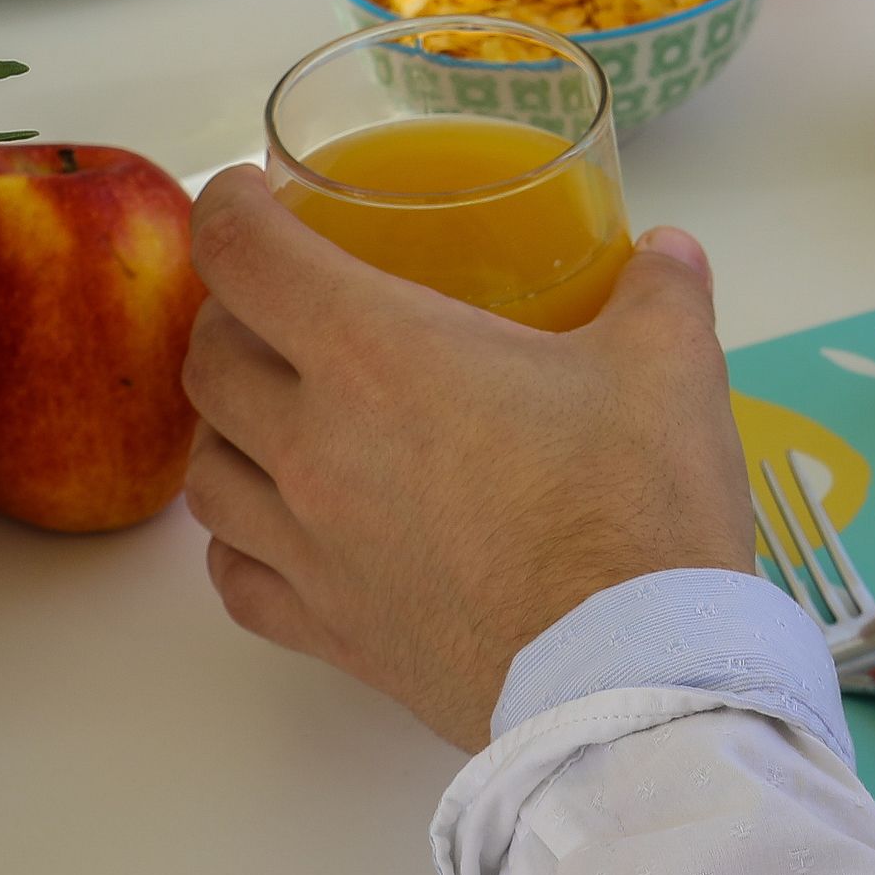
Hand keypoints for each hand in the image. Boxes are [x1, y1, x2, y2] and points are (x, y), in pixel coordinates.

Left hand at [179, 166, 760, 750]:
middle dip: (231, 315)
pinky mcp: (327, 630)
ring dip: (226, 427)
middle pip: (209, 360)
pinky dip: (241, 541)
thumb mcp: (669, 364)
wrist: (629, 675)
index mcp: (376, 352)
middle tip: (282, 303)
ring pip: (205, 472)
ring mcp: (310, 546)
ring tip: (274, 412)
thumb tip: (665, 252)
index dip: (230, 209)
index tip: (245, 199)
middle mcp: (315, 443)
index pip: (244, 256)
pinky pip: (234, 577)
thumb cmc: (634, 505)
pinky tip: (281, 528)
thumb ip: (659, 290)